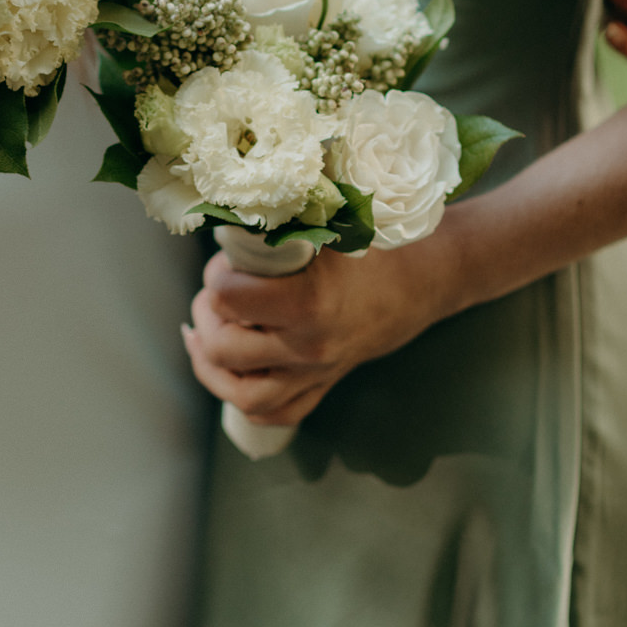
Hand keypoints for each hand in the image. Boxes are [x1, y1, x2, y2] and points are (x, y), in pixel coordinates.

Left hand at [182, 228, 458, 427]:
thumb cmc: (374, 243)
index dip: (216, 273)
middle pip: (224, 347)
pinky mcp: (324, 385)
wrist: (425, 279)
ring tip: (202, 333)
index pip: (227, 297)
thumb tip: (227, 215)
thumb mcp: (326, 222)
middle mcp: (310, 346)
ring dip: (210, 364)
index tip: (227, 259)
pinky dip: (241, 397)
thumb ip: (278, 222)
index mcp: (308, 301)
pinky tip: (226, 370)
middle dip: (206, 315)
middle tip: (214, 293)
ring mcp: (317, 372)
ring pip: (241, 393)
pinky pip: (274, 412)